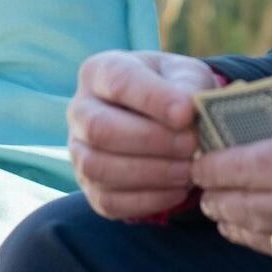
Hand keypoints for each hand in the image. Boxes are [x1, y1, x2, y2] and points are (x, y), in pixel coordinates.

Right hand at [68, 50, 220, 219]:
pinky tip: (178, 190)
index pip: (118, 81)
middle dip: (151, 141)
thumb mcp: (187, 75)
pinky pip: (109, 200)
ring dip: (150, 173)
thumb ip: (189, 85)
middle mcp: (80, 110)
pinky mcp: (91, 188)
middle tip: (192, 145)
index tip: (186, 113)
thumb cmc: (175, 91)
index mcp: (101, 71)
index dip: (152, 98)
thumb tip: (187, 108)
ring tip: (189, 170)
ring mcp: (80, 151)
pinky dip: (148, 199)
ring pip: (99, 167)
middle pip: (99, 128)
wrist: (168, 122)